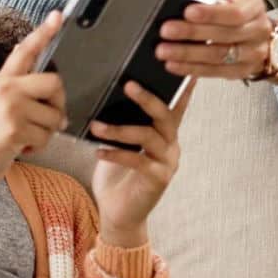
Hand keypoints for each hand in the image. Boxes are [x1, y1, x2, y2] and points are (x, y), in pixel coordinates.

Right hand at [0, 11, 66, 187]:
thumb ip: (18, 84)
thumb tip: (40, 67)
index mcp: (3, 79)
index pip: (26, 50)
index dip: (44, 32)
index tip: (59, 15)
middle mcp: (6, 88)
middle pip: (55, 83)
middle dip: (58, 105)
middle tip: (45, 120)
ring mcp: (10, 107)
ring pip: (55, 116)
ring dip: (46, 133)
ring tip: (25, 137)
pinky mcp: (15, 128)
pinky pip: (47, 136)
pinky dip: (39, 147)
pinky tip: (22, 147)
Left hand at [89, 79, 195, 247]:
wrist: (118, 212)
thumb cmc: (117, 175)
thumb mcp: (119, 143)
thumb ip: (122, 121)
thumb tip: (106, 92)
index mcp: (165, 132)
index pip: (175, 104)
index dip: (181, 86)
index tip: (179, 65)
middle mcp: (171, 144)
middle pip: (164, 114)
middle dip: (147, 98)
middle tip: (128, 85)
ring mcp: (167, 162)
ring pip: (148, 136)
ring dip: (119, 129)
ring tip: (96, 126)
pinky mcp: (158, 179)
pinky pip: (138, 160)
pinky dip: (117, 154)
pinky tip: (99, 151)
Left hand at [156, 0, 274, 79]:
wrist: (265, 41)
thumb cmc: (242, 16)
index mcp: (254, 9)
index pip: (234, 13)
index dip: (210, 13)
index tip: (188, 12)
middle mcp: (256, 33)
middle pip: (223, 35)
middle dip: (191, 32)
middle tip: (166, 30)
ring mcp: (251, 55)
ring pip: (217, 56)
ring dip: (187, 54)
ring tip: (164, 50)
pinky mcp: (241, 72)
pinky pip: (214, 72)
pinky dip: (191, 69)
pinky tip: (174, 65)